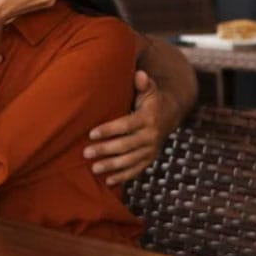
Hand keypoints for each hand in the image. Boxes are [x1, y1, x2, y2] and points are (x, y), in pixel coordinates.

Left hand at [83, 70, 174, 185]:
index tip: (92, 133)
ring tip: (94, 168)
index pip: (126, 125)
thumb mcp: (149, 90)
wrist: (169, 115)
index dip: (109, 130)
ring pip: (130, 161)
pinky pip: (136, 170)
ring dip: (111, 166)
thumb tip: (139, 74)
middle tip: (86, 152)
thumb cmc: (151, 100)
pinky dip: (123, 176)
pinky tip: (108, 181)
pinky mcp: (150, 159)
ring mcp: (151, 150)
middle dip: (105, 150)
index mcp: (148, 118)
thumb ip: (142, 83)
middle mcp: (151, 136)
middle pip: (126, 145)